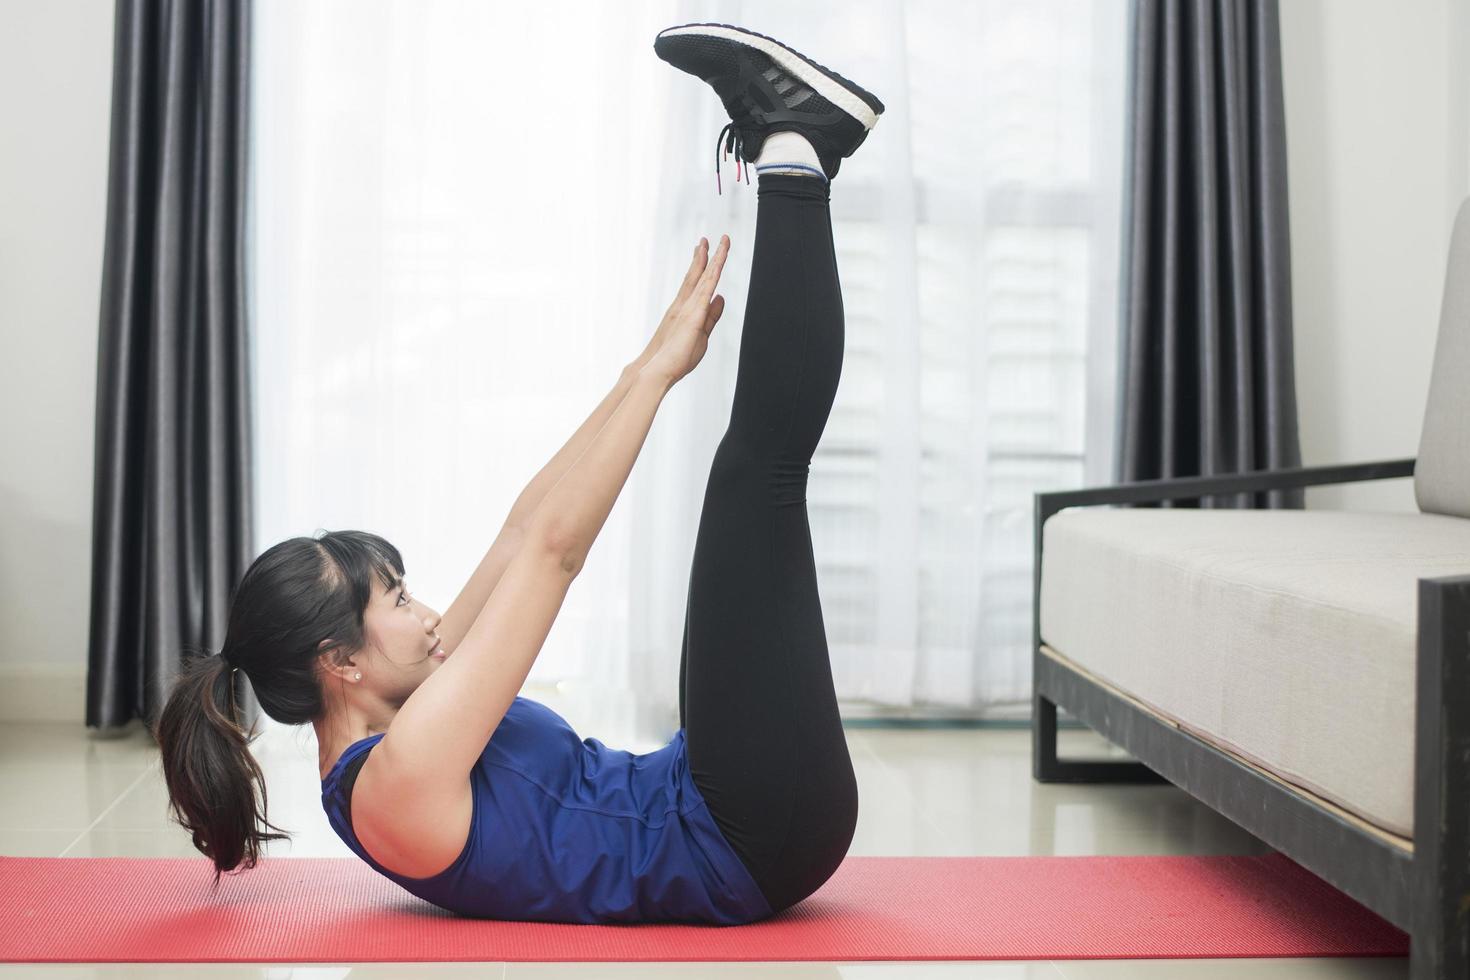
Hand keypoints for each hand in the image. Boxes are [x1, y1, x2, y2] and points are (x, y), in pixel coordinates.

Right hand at [644, 235, 729, 385]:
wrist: (656, 370)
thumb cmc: (677, 358)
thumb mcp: (702, 334)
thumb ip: (712, 316)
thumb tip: (721, 298)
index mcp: (686, 311)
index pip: (699, 285)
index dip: (706, 268)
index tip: (709, 251)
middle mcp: (685, 305)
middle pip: (697, 276)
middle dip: (704, 256)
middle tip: (706, 238)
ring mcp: (687, 308)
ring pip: (702, 279)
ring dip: (708, 259)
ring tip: (713, 242)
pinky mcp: (693, 315)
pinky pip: (705, 290)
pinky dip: (712, 275)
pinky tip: (717, 263)